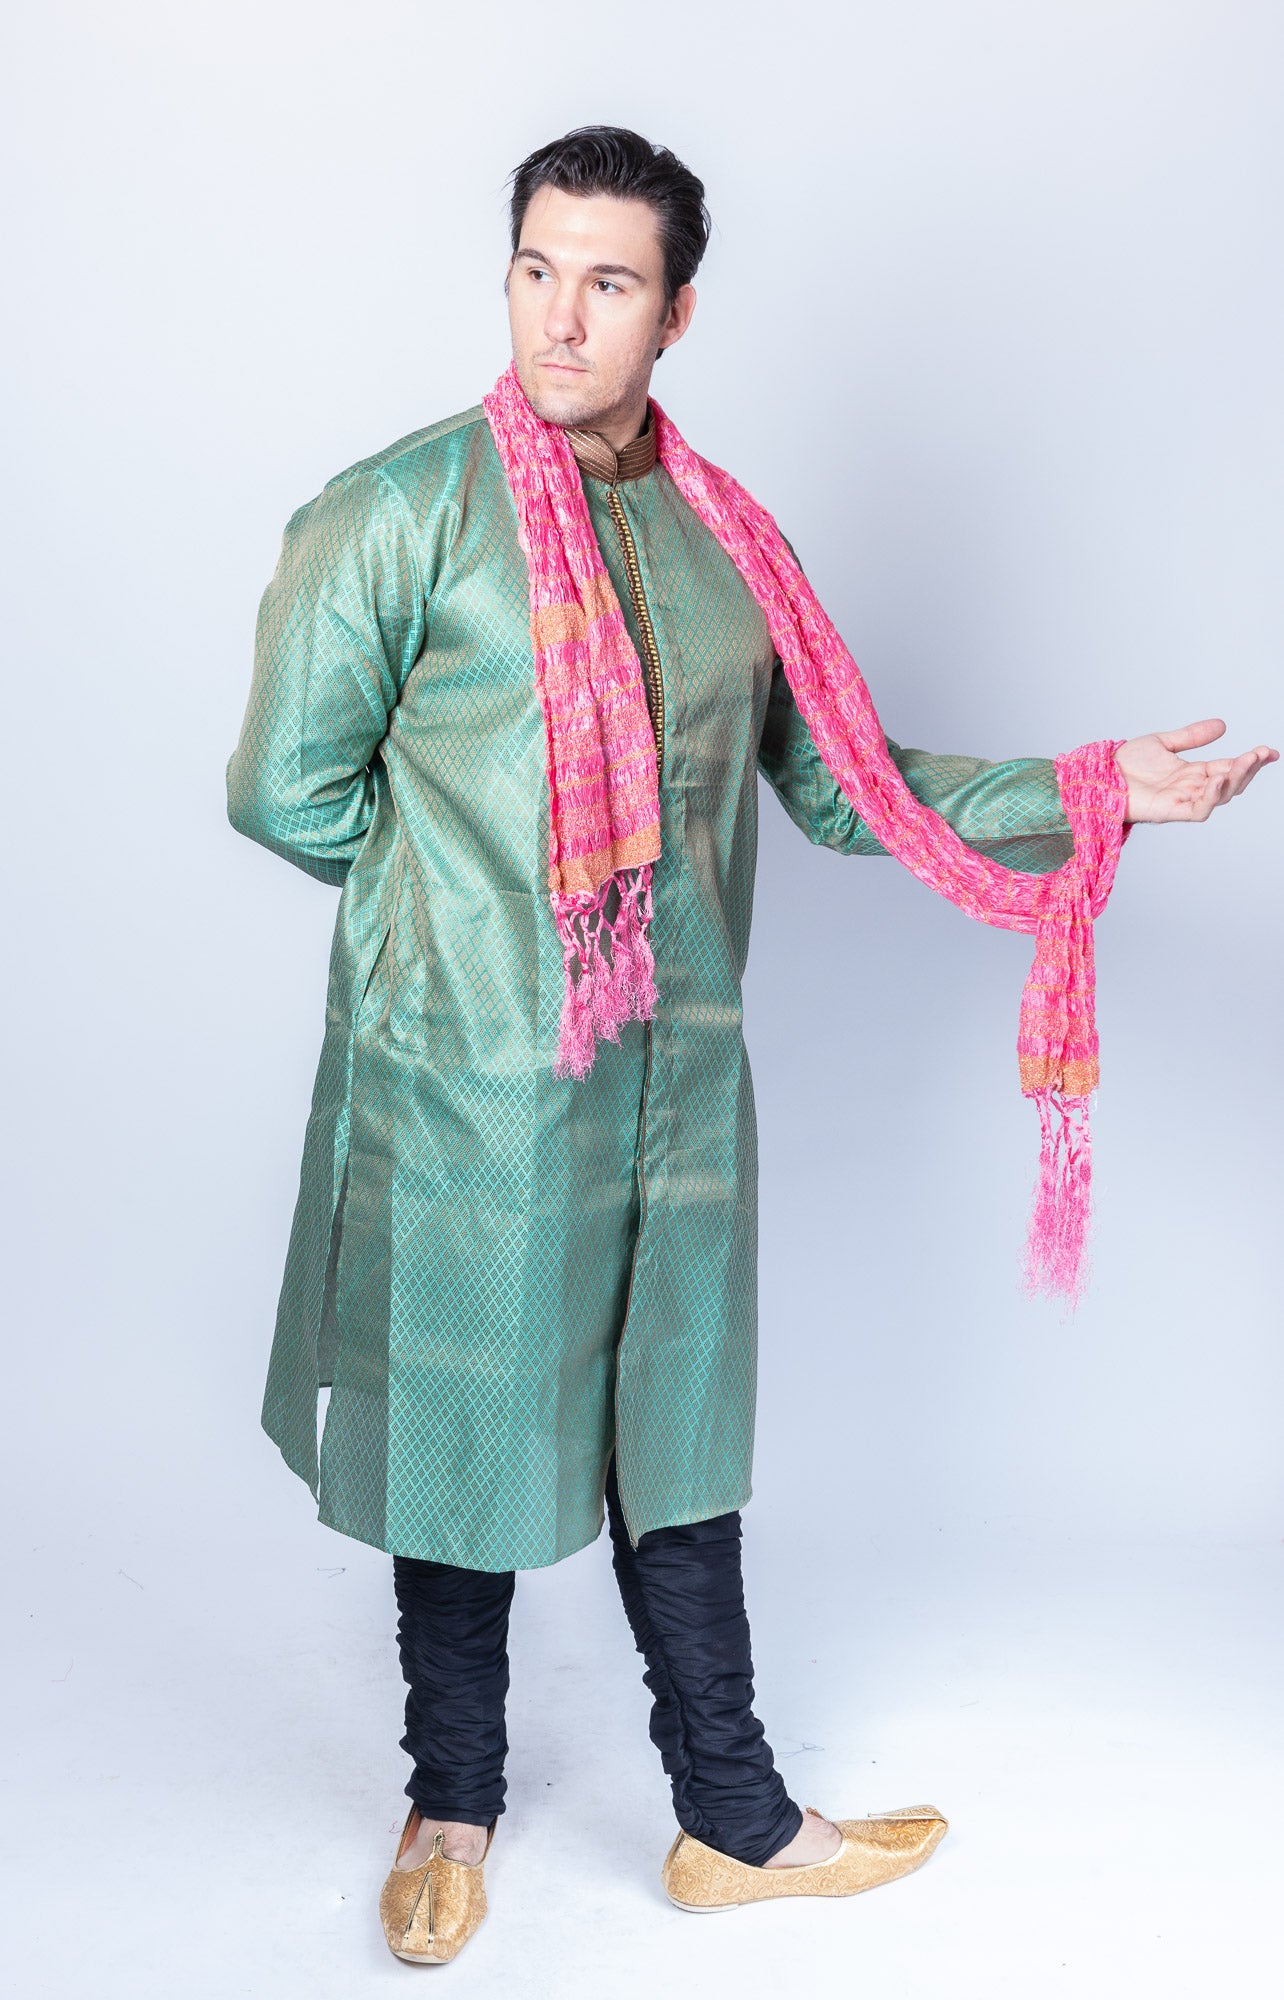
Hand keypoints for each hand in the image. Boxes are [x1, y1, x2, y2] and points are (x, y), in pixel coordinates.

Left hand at [1115, 719, 1277, 822]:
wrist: (1099, 776)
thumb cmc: (1125, 764)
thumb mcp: (1163, 743)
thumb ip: (1191, 736)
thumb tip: (1222, 725)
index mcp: (1192, 773)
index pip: (1229, 767)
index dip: (1250, 760)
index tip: (1270, 751)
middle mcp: (1190, 789)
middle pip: (1230, 783)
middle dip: (1248, 770)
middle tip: (1259, 754)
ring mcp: (1181, 801)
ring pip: (1219, 797)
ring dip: (1235, 781)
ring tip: (1243, 763)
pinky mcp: (1169, 812)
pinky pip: (1198, 810)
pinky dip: (1211, 797)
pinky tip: (1218, 779)